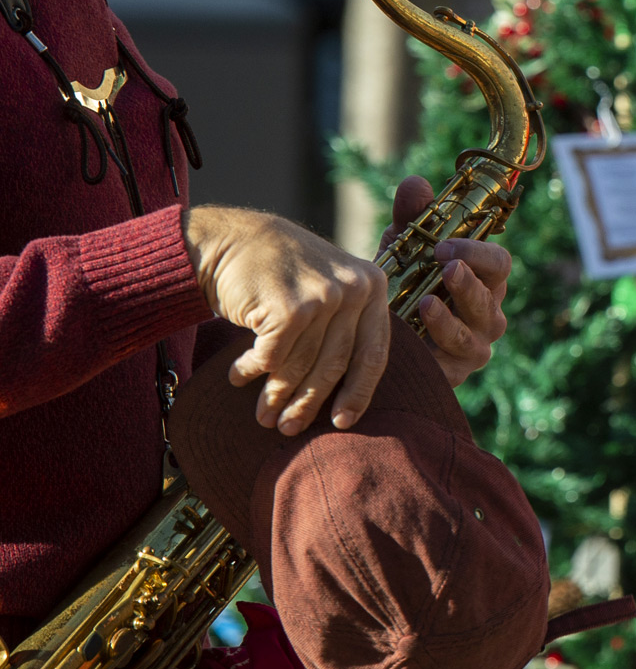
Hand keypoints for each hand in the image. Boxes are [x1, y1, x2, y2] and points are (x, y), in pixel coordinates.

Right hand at [185, 205, 390, 433]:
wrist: (230, 240)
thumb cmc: (280, 272)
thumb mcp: (328, 286)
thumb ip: (345, 324)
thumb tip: (348, 392)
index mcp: (372, 287)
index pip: (373, 353)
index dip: (358, 393)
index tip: (343, 423)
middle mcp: (354, 290)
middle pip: (335, 365)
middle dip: (309, 403)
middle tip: (289, 429)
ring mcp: (323, 297)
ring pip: (301, 364)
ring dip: (277, 395)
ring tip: (263, 416)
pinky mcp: (289, 307)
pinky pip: (272, 356)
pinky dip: (253, 370)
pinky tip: (238, 376)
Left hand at [380, 175, 511, 387]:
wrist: (374, 335)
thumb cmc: (399, 286)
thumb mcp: (402, 249)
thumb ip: (412, 218)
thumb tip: (417, 183)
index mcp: (482, 280)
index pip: (498, 264)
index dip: (478, 253)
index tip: (445, 246)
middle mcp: (486, 313)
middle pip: (492, 297)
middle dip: (469, 281)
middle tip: (445, 266)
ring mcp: (474, 345)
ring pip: (475, 331)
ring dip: (450, 316)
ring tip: (424, 301)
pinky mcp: (455, 372)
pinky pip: (452, 361)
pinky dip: (437, 345)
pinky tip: (415, 332)